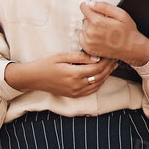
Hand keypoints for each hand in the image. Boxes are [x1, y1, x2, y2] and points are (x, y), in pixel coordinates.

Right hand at [3, 52, 117, 97]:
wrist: (33, 78)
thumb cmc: (45, 64)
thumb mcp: (61, 56)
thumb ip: (79, 56)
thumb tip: (96, 57)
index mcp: (74, 74)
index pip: (97, 68)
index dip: (106, 61)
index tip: (110, 54)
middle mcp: (77, 85)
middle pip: (100, 76)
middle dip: (109, 67)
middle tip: (115, 58)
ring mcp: (76, 92)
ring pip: (97, 84)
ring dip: (106, 75)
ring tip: (112, 66)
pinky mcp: (74, 95)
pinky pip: (91, 91)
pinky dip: (99, 83)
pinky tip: (102, 76)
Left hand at [78, 2, 148, 65]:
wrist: (132, 48)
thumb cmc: (128, 32)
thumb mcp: (121, 14)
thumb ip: (104, 6)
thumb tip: (90, 4)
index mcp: (97, 22)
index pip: (83, 8)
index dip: (90, 7)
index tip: (96, 11)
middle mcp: (91, 32)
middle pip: (85, 18)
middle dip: (93, 19)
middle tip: (105, 24)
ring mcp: (89, 41)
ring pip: (83, 28)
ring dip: (91, 28)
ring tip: (103, 32)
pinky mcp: (88, 49)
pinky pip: (81, 37)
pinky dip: (87, 36)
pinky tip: (98, 37)